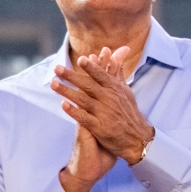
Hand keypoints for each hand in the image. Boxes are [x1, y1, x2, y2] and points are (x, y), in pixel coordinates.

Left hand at [52, 45, 153, 164]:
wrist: (137, 138)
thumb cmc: (128, 111)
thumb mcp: (125, 90)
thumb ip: (117, 72)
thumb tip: (116, 53)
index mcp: (115, 89)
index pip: (101, 76)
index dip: (91, 68)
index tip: (81, 59)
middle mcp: (109, 99)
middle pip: (88, 85)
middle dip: (71, 76)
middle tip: (56, 68)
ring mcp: (104, 113)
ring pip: (83, 100)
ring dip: (67, 91)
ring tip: (53, 83)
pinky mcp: (99, 128)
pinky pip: (84, 118)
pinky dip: (74, 111)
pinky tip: (63, 105)